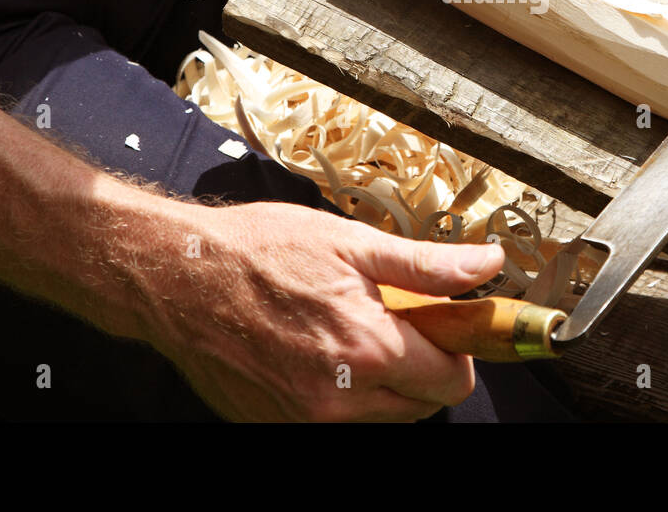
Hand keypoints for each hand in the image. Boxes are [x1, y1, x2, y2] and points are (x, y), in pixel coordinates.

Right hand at [137, 197, 505, 421]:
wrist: (179, 277)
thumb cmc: (262, 250)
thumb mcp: (353, 244)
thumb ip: (428, 266)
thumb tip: (488, 266)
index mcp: (369, 350)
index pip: (452, 383)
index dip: (454, 349)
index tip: (437, 322)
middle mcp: (340, 400)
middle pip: (420, 406)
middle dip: (420, 365)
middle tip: (391, 318)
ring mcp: (305, 419)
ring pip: (380, 418)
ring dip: (382, 382)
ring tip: (348, 329)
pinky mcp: (276, 424)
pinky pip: (335, 421)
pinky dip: (342, 394)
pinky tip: (315, 350)